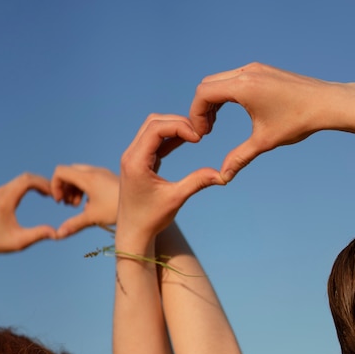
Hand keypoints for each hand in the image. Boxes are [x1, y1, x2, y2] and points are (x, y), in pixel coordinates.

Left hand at [0, 173, 55, 258]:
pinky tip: (40, 193)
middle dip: (43, 182)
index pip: (27, 181)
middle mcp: (1, 193)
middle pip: (26, 177)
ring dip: (38, 182)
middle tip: (56, 192)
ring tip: (50, 193)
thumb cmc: (0, 243)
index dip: (43, 184)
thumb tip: (58, 233)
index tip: (55, 194)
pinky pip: (17, 182)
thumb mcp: (21, 242)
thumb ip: (39, 235)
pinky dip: (31, 184)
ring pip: (22, 178)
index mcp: (5, 202)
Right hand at [51, 164, 118, 236]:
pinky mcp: (109, 178)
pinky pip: (90, 177)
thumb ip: (74, 224)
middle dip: (64, 187)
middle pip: (69, 172)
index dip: (54, 186)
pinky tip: (91, 204)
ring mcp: (103, 173)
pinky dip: (84, 188)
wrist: (144, 206)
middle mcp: (95, 172)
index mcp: (88, 178)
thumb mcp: (93, 218)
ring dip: (74, 188)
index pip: (60, 171)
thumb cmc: (118, 210)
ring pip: (80, 173)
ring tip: (78, 205)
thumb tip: (57, 235)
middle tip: (69, 204)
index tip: (60, 202)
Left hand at [117, 114, 224, 246]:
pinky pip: (154, 140)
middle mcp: (131, 155)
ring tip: (195, 137)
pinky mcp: (139, 161)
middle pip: (154, 122)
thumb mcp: (176, 198)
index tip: (199, 138)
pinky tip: (187, 140)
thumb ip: (197, 182)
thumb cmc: (151, 218)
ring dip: (174, 128)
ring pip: (152, 128)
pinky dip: (170, 137)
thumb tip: (223, 175)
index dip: (180, 126)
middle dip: (178, 123)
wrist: (133, 231)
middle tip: (199, 134)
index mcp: (136, 162)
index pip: (156, 128)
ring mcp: (133, 157)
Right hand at [189, 62, 338, 180]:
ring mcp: (254, 69)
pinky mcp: (262, 71)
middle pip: (207, 85)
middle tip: (207, 132)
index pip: (203, 94)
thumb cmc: (298, 121)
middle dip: (201, 108)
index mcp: (243, 86)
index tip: (202, 135)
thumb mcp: (264, 142)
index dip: (195, 115)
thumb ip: (239, 157)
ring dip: (212, 102)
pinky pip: (232, 79)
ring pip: (219, 81)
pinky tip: (230, 112)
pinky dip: (224, 94)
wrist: (327, 103)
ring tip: (215, 124)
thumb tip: (223, 177)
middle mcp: (246, 72)